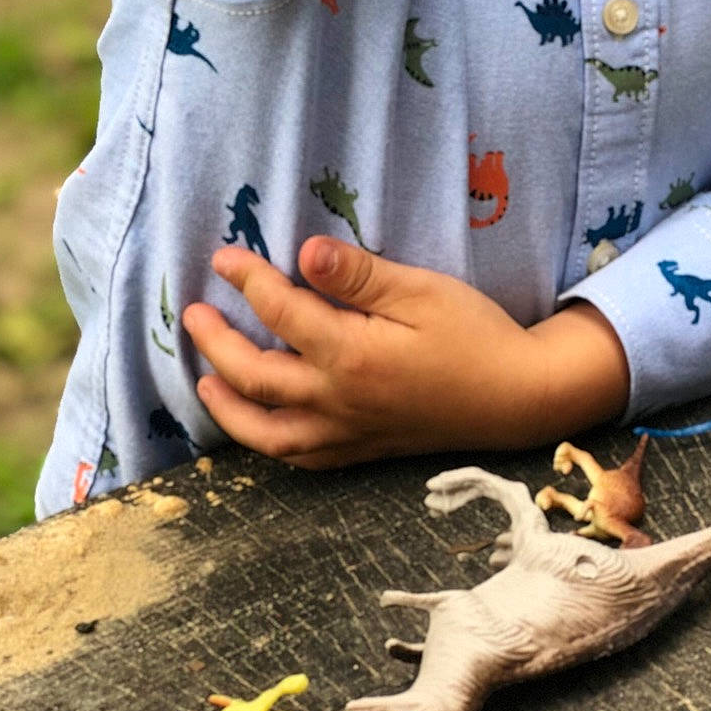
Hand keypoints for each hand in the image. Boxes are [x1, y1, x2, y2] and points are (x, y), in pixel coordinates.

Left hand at [182, 238, 629, 469]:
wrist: (517, 396)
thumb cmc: (474, 332)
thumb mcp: (421, 289)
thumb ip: (358, 275)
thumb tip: (302, 253)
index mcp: (350, 354)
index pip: (280, 312)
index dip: (247, 280)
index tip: (224, 257)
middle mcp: (338, 401)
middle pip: (255, 377)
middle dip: (216, 345)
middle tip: (193, 315)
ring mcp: (348, 433)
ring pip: (267, 433)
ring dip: (228, 408)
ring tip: (205, 381)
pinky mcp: (363, 451)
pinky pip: (300, 458)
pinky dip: (269, 443)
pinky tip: (262, 425)